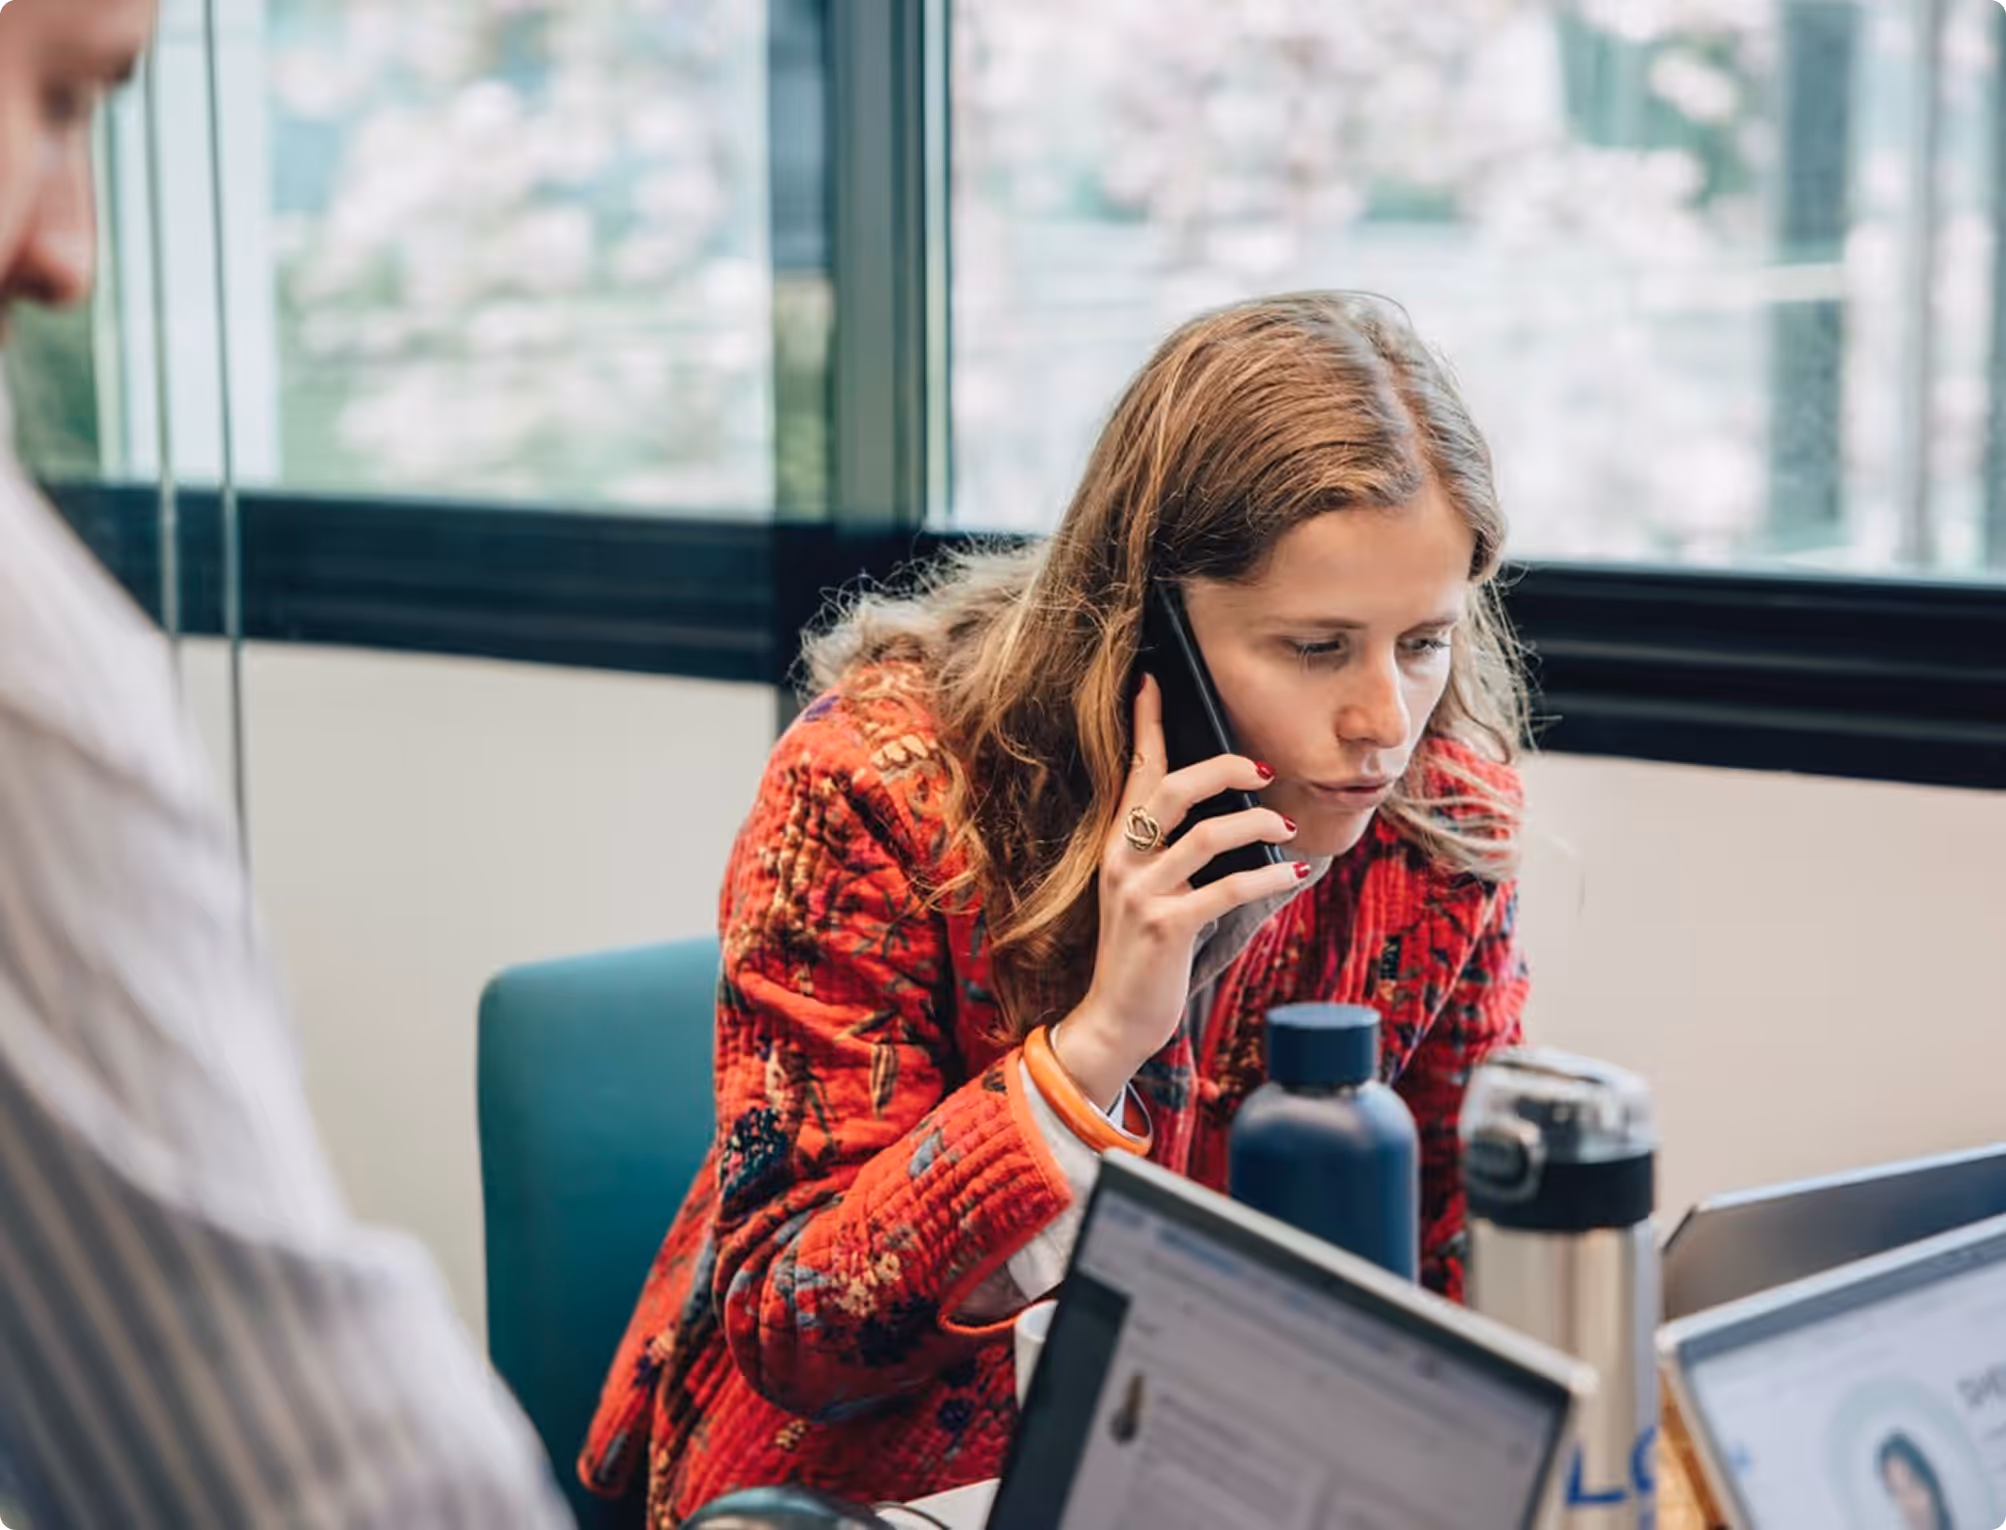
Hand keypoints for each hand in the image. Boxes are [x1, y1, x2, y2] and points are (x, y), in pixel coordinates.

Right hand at [1049, 673, 1304, 1106]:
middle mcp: (1122, 860)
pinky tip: (1293, 874)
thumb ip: (1175, 857)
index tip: (1155, 681)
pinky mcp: (1166, 926)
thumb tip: (1236, 821)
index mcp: (1118, 845)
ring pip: (1207, 835)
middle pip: (1173, 788)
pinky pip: (1227, 888)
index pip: (1134, 772)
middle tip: (1264, 769)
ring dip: (1256, 827)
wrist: (1115, 1019)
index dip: (1146, 724)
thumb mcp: (1149, 894)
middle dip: (1223, 768)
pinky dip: (1267, 877)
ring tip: (1286, 830)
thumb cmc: (1144, 956)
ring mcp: (1141, 893)